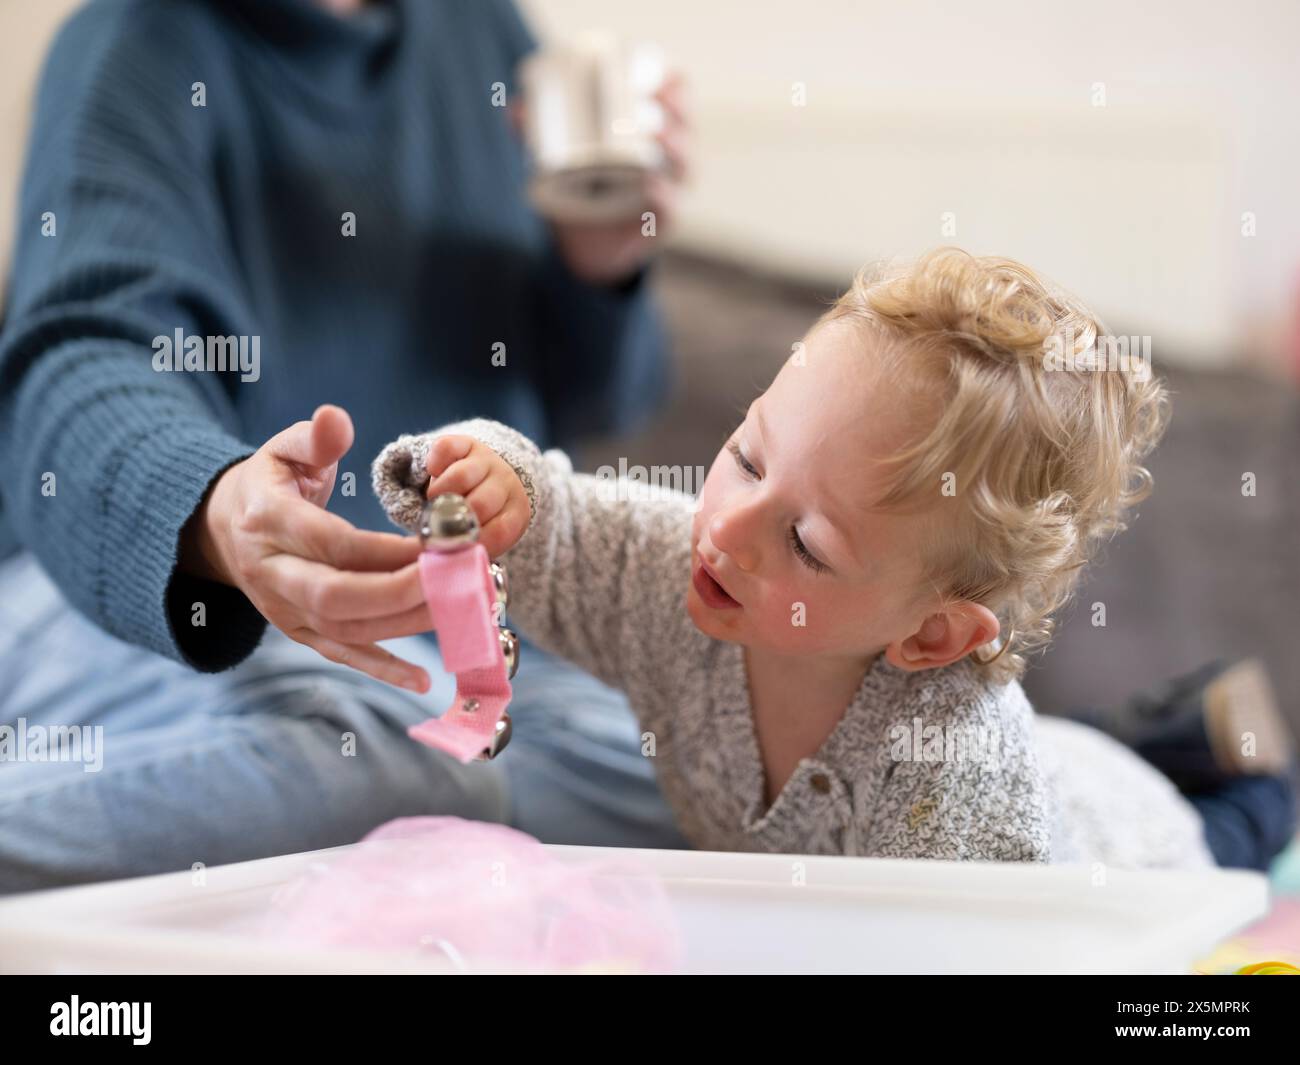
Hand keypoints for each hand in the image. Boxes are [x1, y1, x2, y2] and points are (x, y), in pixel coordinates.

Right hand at [180, 405, 434, 691]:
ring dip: (407, 624)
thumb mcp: (283, 449)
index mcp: (267, 521)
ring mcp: (284, 610)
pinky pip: (344, 654)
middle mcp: (272, 573)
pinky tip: (424, 679)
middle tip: (457, 581)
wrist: (223, 528)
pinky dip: (383, 669)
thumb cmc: (270, 482)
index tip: (435, 545)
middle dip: (399, 594)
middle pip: (336, 597)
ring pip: (347, 629)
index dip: (384, 550)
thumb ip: (313, 437)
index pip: (331, 543)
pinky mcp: (299, 633)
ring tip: (461, 608)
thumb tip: (336, 418)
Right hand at [424, 434, 530, 559]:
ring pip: (460, 477)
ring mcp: (486, 460)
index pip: (499, 531)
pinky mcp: (464, 443)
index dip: (474, 542)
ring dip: (438, 494)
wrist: (486, 476)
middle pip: (479, 504)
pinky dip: (434, 463)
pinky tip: (432, 473)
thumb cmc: (482, 516)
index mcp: (516, 511)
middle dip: (453, 519)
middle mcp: (505, 482)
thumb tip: (451, 565)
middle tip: (439, 526)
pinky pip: (445, 448)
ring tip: (432, 503)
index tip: (455, 549)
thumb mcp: (487, 535)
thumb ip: (475, 549)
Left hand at [514, 73, 691, 286]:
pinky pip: (671, 209)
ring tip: (656, 133)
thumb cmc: (581, 186)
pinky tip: (651, 184)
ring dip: (676, 145)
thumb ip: (537, 134)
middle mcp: (670, 160)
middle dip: (677, 109)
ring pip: (685, 165)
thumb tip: (515, 109)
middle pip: (686, 128)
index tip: (655, 74)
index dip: (674, 84)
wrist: (583, 242)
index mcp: (655, 133)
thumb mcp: (559, 155)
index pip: (679, 100)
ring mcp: (670, 192)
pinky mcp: (662, 224)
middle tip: (653, 99)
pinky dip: (664, 196)